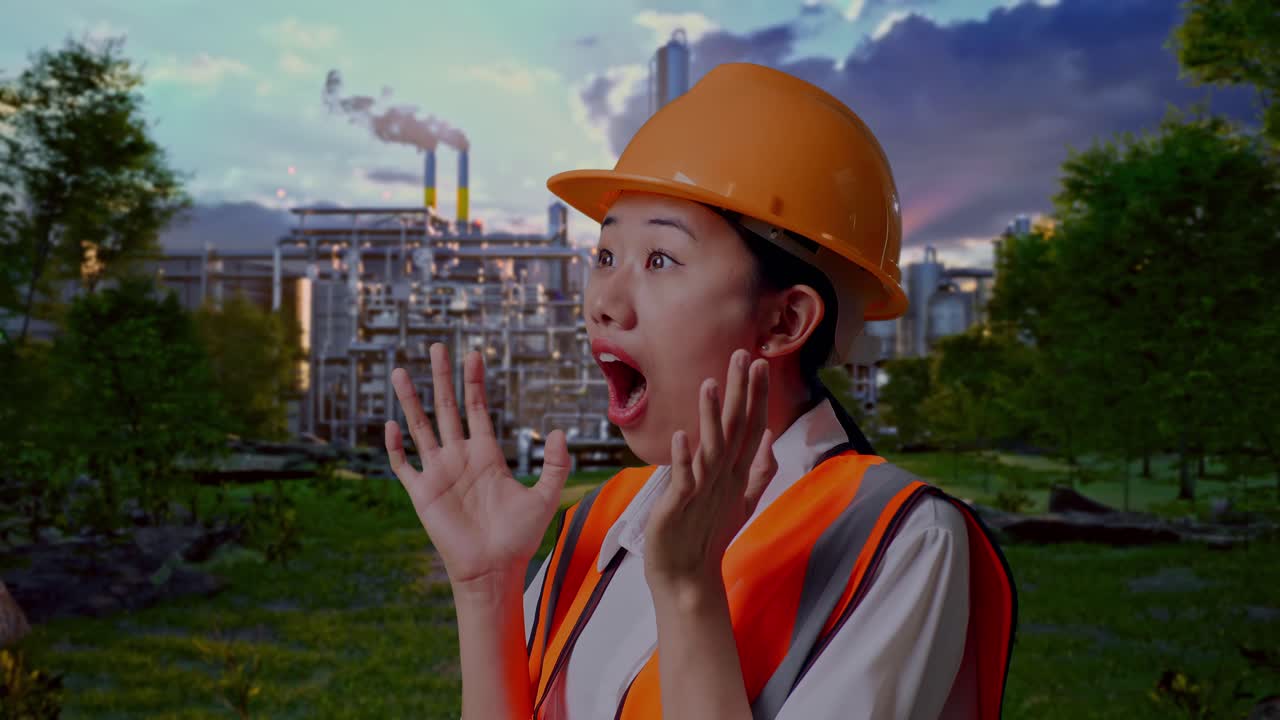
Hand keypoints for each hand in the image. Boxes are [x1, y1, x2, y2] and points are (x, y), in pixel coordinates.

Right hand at [385, 343, 570, 592]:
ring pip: (421, 427)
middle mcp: (460, 457)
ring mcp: (439, 473)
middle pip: (446, 408)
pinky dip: (395, 446)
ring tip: (401, 371)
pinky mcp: (422, 493)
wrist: (493, 570)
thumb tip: (558, 432)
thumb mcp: (545, 497)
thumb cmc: (519, 538)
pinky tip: (390, 424)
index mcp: (486, 454)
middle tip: (437, 346)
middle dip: (442, 377)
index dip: (475, 382)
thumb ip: (554, 464)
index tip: (473, 354)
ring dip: (411, 400)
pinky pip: (404, 464)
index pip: (478, 408)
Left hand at [643, 348, 777, 594]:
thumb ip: (759, 470)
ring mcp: (703, 491)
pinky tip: (681, 435)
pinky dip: (682, 458)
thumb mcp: (740, 500)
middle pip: (736, 430)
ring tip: (708, 384)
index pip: (752, 427)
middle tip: (743, 356)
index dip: (756, 396)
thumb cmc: (709, 535)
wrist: (687, 577)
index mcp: (735, 474)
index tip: (760, 362)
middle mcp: (723, 478)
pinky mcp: (679, 506)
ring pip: (711, 448)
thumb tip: (771, 439)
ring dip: (711, 417)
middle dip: (740, 393)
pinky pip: (683, 478)